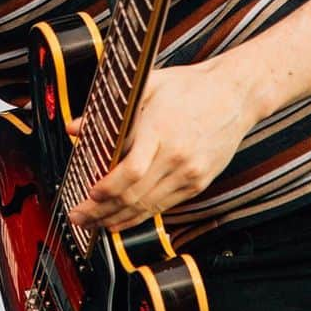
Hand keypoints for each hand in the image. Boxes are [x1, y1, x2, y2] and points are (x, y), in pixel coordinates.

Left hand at [67, 56, 259, 231]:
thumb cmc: (190, 87)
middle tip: (77, 217)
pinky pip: (164, 206)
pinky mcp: (199, 183)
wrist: (235, 94)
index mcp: (161, 130)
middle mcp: (177, 157)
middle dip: (101, 211)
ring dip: (117, 219)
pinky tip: (122, 220)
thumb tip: (74, 127)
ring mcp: (190, 173)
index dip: (107, 188)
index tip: (88, 193)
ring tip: (93, 224)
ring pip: (148, 207)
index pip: (130, 170)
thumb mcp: (148, 86)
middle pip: (135, 195)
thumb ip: (111, 110)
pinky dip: (140, 217)